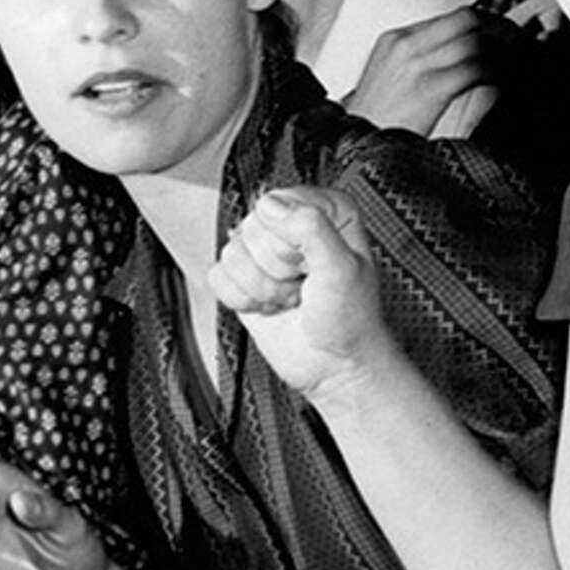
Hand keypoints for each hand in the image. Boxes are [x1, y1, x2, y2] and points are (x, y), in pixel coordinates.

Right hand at [209, 187, 394, 402]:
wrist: (336, 365)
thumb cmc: (350, 320)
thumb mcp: (343, 269)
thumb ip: (312, 228)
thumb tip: (272, 205)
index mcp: (326, 210)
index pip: (279, 204)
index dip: (290, 240)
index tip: (310, 263)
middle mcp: (293, 224)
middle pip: (251, 228)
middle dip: (276, 269)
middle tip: (303, 284)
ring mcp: (266, 250)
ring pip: (232, 253)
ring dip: (262, 288)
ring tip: (291, 296)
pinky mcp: (244, 276)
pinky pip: (218, 276)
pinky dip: (243, 300)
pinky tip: (271, 305)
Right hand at [345, 7, 512, 137]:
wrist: (351, 146)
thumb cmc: (374, 121)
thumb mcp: (391, 79)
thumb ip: (422, 62)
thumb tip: (461, 59)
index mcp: (396, 39)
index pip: (452, 16)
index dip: (487, 22)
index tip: (504, 32)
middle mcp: (406, 44)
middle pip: (468, 19)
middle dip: (501, 28)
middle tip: (518, 42)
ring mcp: (416, 64)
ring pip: (476, 41)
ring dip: (504, 51)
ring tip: (516, 63)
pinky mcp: (429, 87)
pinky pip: (475, 68)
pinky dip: (497, 71)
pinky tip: (503, 81)